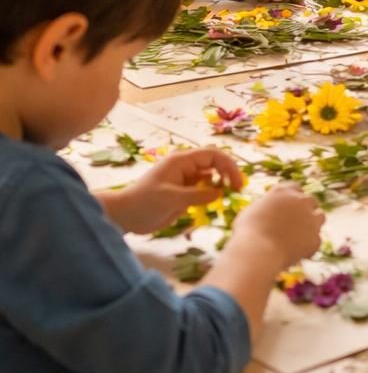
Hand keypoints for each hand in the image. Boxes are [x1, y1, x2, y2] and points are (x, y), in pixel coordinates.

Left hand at [111, 148, 244, 233]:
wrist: (126, 216)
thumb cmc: (144, 202)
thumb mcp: (171, 198)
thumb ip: (196, 196)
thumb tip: (219, 193)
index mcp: (182, 161)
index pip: (213, 156)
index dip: (228, 166)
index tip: (236, 184)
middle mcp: (186, 168)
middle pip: (214, 163)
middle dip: (228, 173)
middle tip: (238, 190)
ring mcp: (185, 180)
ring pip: (211, 176)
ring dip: (222, 183)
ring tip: (230, 196)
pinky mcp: (183, 193)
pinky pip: (204, 189)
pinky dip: (213, 194)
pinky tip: (217, 202)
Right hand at [233, 184, 324, 267]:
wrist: (257, 251)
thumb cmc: (247, 232)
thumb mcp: (253, 210)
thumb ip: (266, 206)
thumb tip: (267, 210)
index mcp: (283, 191)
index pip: (295, 188)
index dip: (292, 198)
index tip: (289, 207)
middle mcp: (301, 200)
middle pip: (310, 201)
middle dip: (305, 209)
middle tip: (297, 222)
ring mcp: (311, 218)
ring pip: (320, 217)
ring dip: (313, 224)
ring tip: (301, 236)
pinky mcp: (316, 238)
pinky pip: (316, 240)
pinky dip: (309, 246)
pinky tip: (298, 253)